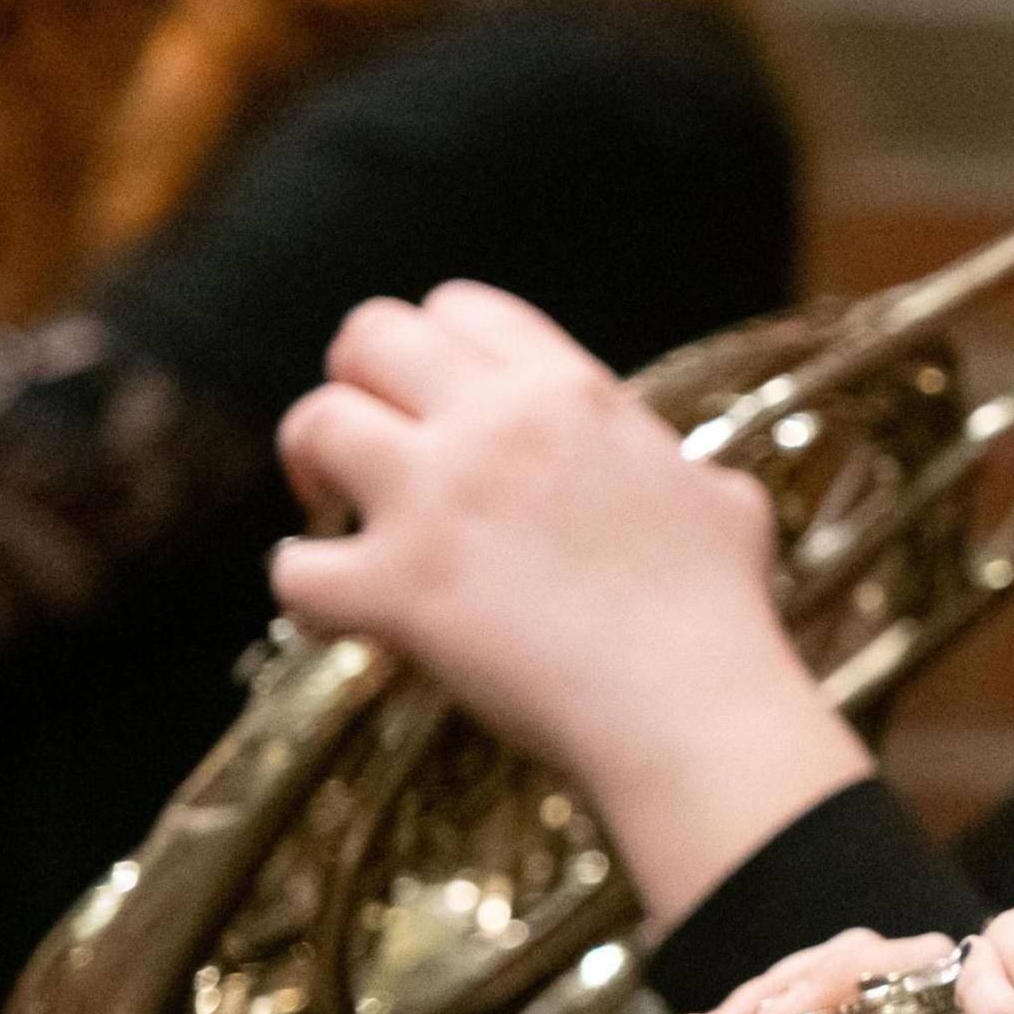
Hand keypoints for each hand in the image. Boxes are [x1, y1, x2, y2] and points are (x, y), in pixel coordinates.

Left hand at [273, 282, 866, 917]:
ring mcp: (437, 501)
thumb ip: (663, 462)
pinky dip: (305, 586)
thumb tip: (671, 472)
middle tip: (369, 443)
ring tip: (338, 512)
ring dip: (313, 465)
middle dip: (355, 382)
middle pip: (369, 335)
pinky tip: (337, 608)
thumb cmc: (718, 612)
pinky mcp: (396, 587)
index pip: (462, 308)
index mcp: (572, 392)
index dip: (435, 348)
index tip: (438, 400)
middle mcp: (495, 424)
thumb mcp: (718, 497)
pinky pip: (295, 565)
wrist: (692, 705)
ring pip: (315, 422)